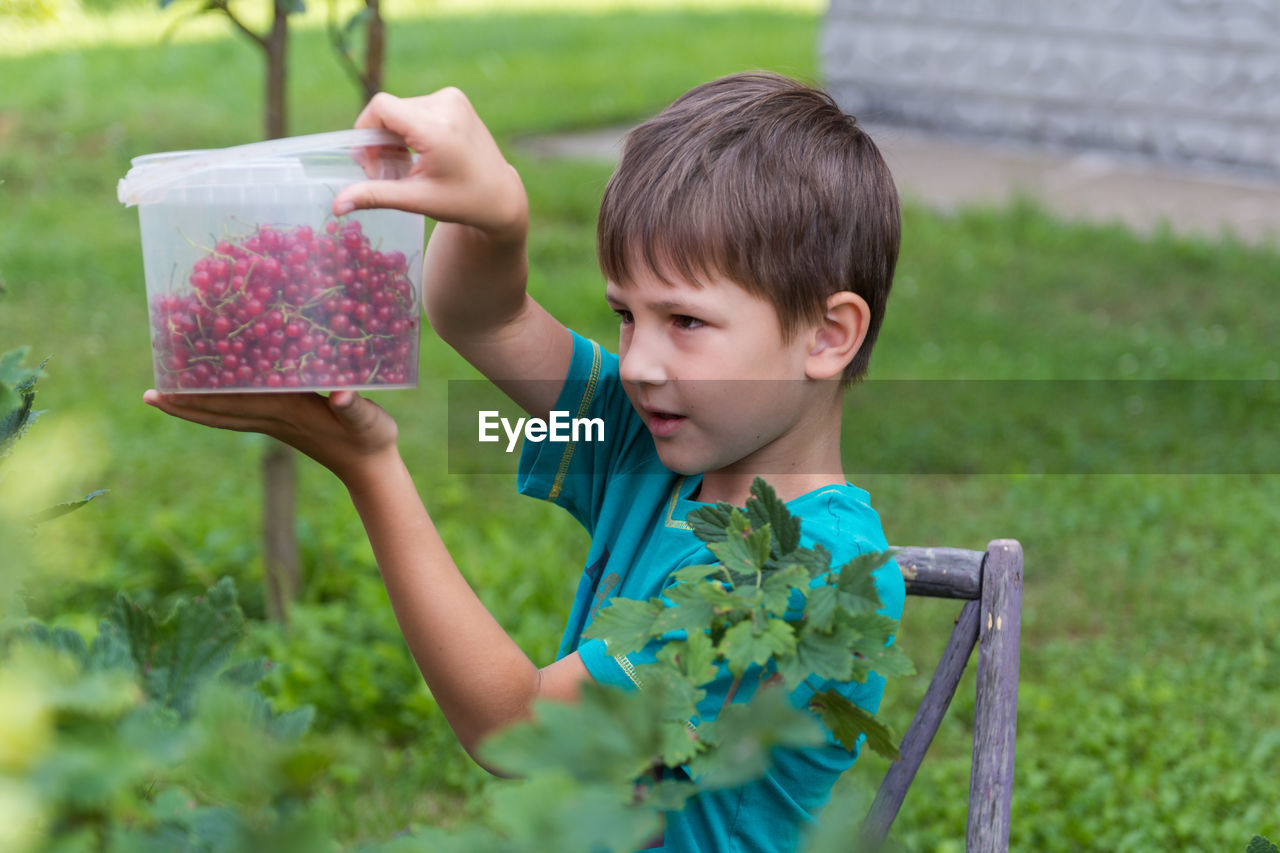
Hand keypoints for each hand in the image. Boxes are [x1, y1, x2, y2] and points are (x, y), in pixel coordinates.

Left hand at [142, 389, 399, 483]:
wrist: (370, 467)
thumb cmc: (371, 439)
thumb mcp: (369, 420)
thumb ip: (355, 406)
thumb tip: (340, 394)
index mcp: (286, 412)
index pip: (233, 404)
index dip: (200, 397)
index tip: (167, 391)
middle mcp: (273, 419)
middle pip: (218, 413)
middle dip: (184, 406)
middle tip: (148, 395)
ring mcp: (275, 424)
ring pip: (224, 415)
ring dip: (194, 408)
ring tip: (164, 396)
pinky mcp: (283, 423)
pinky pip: (240, 412)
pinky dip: (217, 404)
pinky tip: (210, 393)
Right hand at [332, 88, 527, 245]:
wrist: (500, 195)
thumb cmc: (461, 202)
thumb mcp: (417, 200)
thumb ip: (375, 196)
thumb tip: (335, 206)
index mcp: (438, 128)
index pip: (381, 108)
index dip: (366, 132)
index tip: (370, 162)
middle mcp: (446, 105)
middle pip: (388, 111)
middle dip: (379, 141)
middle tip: (386, 173)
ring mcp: (453, 99)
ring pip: (399, 109)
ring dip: (393, 136)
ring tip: (405, 166)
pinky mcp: (454, 98)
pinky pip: (414, 107)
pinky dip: (407, 129)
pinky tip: (418, 154)